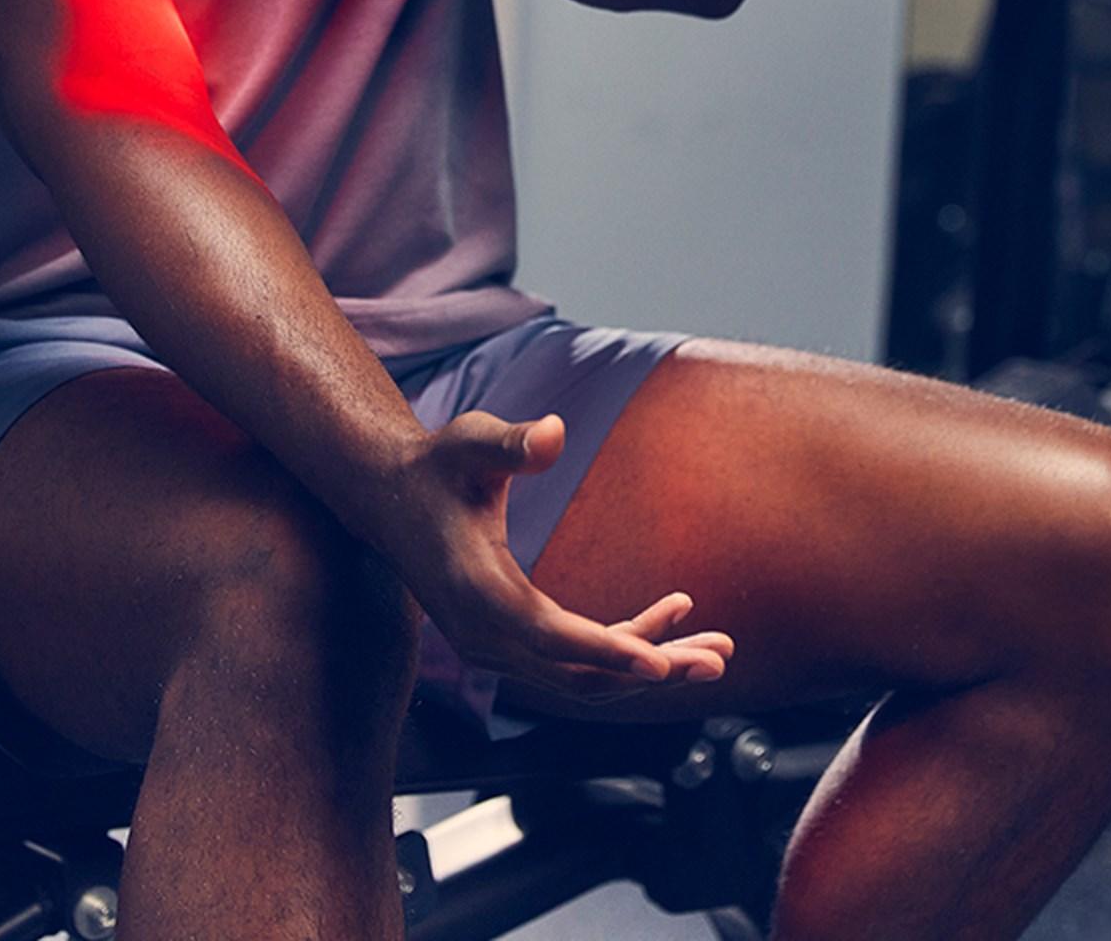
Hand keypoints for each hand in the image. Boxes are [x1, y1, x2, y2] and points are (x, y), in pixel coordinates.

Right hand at [376, 410, 733, 705]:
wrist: (392, 500)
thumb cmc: (436, 465)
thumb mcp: (470, 441)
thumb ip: (510, 442)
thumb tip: (553, 434)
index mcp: (475, 587)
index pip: (547, 634)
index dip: (605, 650)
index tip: (660, 664)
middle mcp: (484, 634)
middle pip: (577, 672)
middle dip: (652, 668)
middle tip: (719, 658)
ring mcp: (494, 648)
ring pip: (582, 676)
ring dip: (649, 663)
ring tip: (716, 647)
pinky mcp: (508, 646)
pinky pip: (573, 661)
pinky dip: (622, 647)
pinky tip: (668, 616)